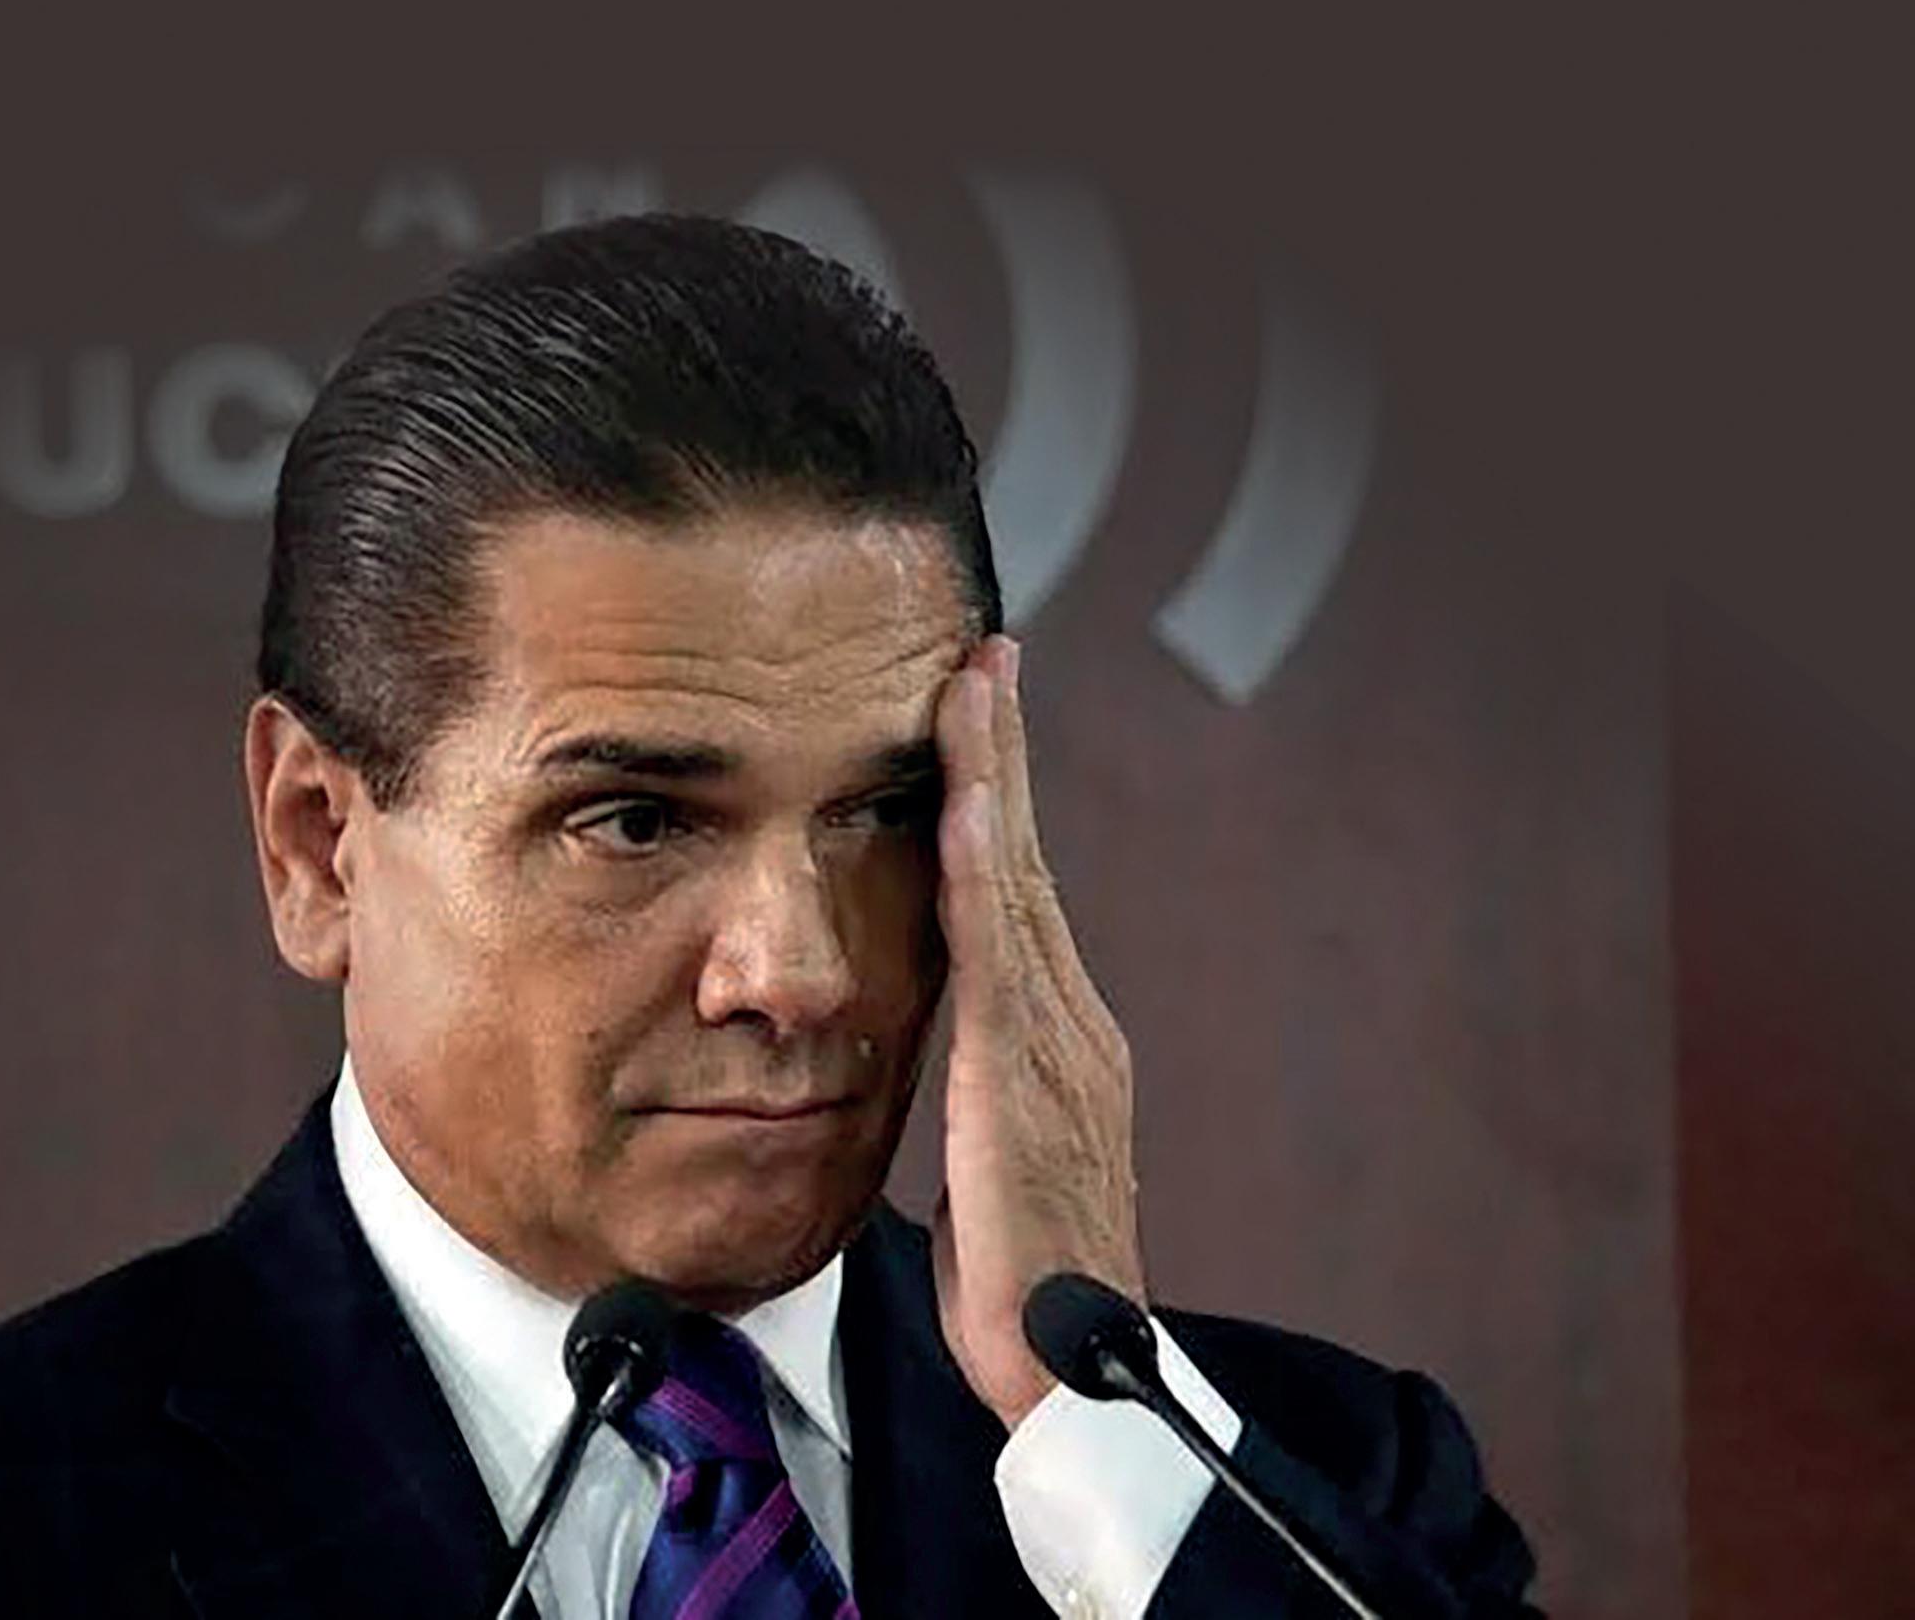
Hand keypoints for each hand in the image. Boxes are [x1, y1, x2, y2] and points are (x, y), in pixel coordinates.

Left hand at [931, 635, 1144, 1427]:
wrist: (1077, 1385)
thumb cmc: (1030, 1290)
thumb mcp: (1001, 1160)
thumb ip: (988, 1088)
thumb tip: (961, 1045)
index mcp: (1059, 1039)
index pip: (1018, 894)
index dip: (998, 798)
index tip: (977, 713)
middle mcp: (1071, 1023)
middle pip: (1028, 861)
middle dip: (1004, 752)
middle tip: (987, 654)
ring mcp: (1059, 1044)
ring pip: (1018, 884)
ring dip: (996, 778)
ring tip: (975, 685)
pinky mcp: (1029, 1079)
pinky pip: (1001, 956)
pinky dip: (987, 872)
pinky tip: (969, 807)